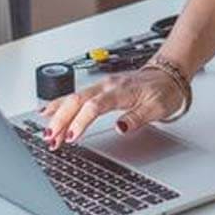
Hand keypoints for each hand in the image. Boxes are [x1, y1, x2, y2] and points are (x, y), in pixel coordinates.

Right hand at [38, 68, 185, 149]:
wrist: (168, 74)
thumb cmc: (163, 90)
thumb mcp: (158, 107)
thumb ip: (138, 117)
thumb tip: (120, 127)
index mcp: (120, 90)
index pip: (95, 106)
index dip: (81, 121)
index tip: (72, 137)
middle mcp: (107, 85)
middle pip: (78, 100)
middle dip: (61, 120)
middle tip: (51, 139)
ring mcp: (102, 85)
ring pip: (74, 97)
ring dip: (58, 114)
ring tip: (46, 132)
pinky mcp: (100, 88)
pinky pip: (76, 94)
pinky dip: (60, 103)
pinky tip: (48, 111)